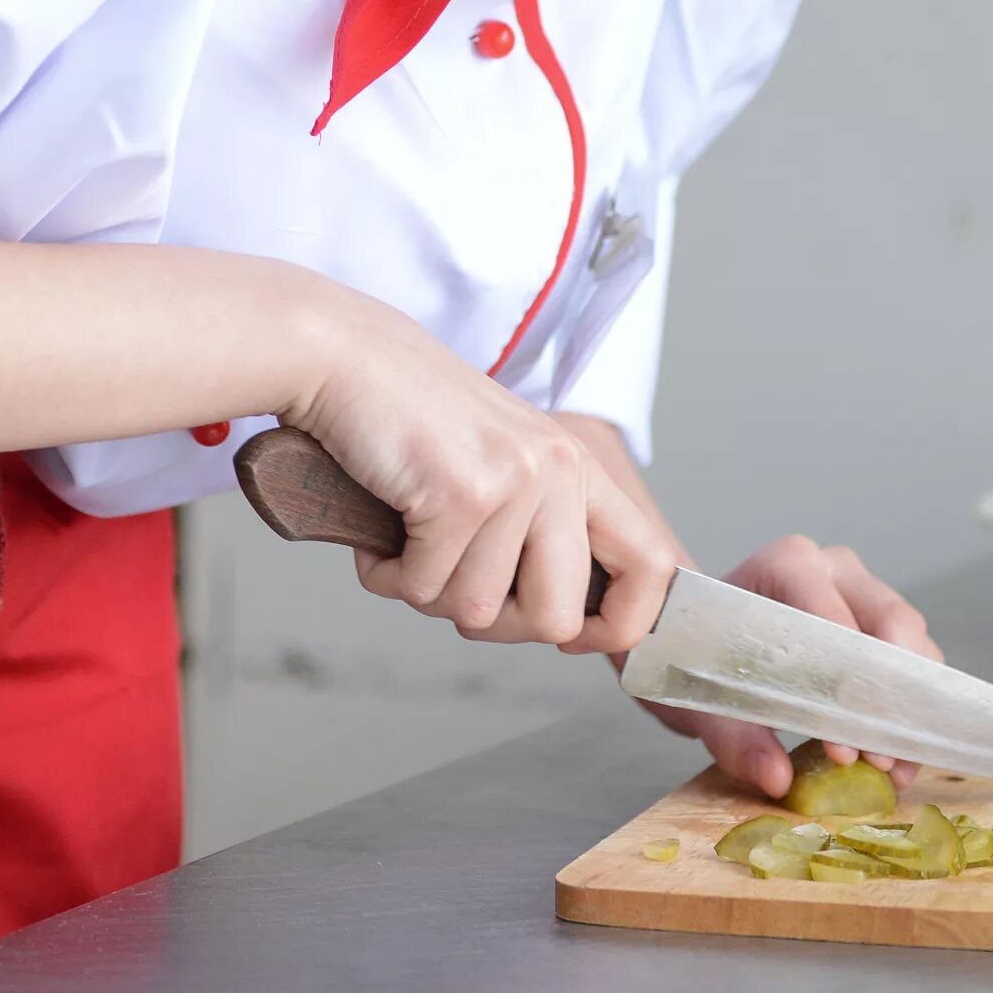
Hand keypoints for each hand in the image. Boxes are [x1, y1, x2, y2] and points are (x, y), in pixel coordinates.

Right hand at [286, 288, 680, 652]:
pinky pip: (423, 589)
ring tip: (407, 535)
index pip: (652, 566)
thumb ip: (538, 527)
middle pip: (557, 619)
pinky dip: (387, 574)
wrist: (341, 355)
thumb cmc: (409, 416)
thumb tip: (560, 625)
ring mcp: (516, 482)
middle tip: (452, 581)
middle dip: (494, 623)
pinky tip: (380, 527)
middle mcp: (561, 471)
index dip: (619, 624)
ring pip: (478, 611)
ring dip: (426, 590)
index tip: (569, 637)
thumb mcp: (501, 461)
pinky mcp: (462, 495)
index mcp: (580, 468)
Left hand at [627, 536, 941, 800]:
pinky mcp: (880, 623)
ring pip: (911, 645)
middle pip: (892, 623)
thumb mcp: (699, 697)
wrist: (690, 633)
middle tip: (876, 759)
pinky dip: (907, 713)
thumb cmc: (694, 651)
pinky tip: (895, 758)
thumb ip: (733, 736)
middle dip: (888, 698)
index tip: (843, 745)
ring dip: (905, 710)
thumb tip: (777, 777)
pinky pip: (912, 664)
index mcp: (787, 566)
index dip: (845, 683)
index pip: (834, 618)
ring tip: (888, 766)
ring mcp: (863, 592)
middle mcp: (833, 569)